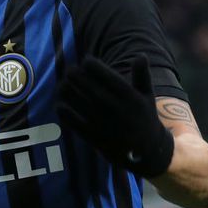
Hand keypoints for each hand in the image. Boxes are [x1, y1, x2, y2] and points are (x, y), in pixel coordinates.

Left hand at [56, 55, 173, 177]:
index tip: (86, 61)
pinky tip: (60, 104)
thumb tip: (141, 55)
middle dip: (74, 74)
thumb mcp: (148, 96)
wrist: (146, 152)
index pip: (103, 74)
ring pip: (76, 100)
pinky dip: (62, 111)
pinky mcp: (93, 136)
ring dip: (65, 89)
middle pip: (86, 84)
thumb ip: (142, 75)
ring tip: (63, 84)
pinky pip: (71, 120)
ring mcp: (101, 122)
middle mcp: (113, 107)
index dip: (90, 64)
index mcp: (127, 95)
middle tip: (70, 70)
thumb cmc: (145, 118)